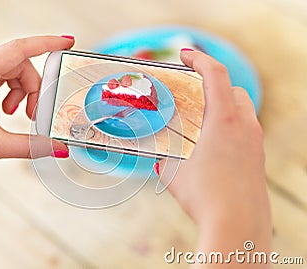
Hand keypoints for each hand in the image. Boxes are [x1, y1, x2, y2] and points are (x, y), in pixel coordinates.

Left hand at [0, 35, 74, 183]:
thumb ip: (31, 145)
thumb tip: (56, 147)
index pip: (19, 49)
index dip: (47, 44)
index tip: (65, 42)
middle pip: (18, 64)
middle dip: (31, 88)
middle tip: (32, 113)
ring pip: (9, 69)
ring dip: (19, 91)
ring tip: (13, 113)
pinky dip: (7, 90)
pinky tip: (3, 107)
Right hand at [156, 50, 270, 266]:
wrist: (238, 226)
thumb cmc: (206, 197)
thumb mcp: (174, 174)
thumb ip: (166, 161)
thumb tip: (160, 160)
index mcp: (224, 120)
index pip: (215, 74)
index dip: (198, 58)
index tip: (185, 54)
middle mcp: (245, 126)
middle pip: (233, 90)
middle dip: (213, 83)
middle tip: (192, 90)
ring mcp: (255, 142)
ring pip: (242, 110)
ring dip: (223, 106)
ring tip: (202, 119)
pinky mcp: (257, 158)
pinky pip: (245, 130)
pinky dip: (230, 126)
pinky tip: (213, 145)